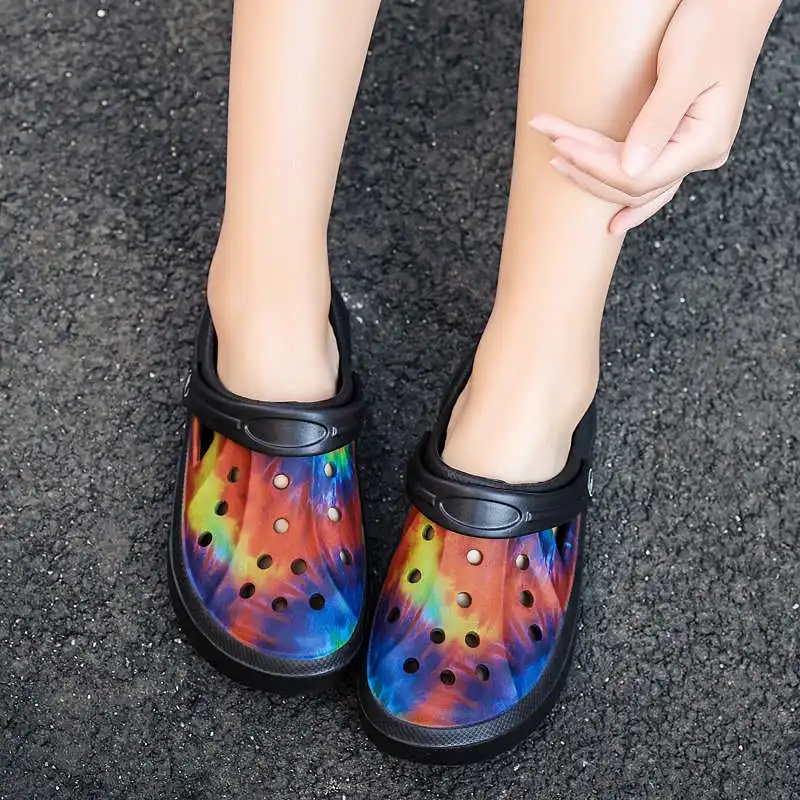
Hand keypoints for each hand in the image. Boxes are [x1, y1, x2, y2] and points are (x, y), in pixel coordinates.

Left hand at [528, 0, 781, 234]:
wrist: (738, 3)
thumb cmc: (716, 24)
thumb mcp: (683, 70)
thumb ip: (657, 121)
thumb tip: (629, 170)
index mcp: (705, 144)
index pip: (636, 176)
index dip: (595, 166)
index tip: (562, 146)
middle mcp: (701, 155)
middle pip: (632, 185)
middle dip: (587, 169)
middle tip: (552, 148)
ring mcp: (692, 152)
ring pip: (636, 184)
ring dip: (595, 176)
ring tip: (559, 161)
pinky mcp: (682, 141)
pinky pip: (648, 177)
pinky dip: (620, 185)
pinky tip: (611, 219)